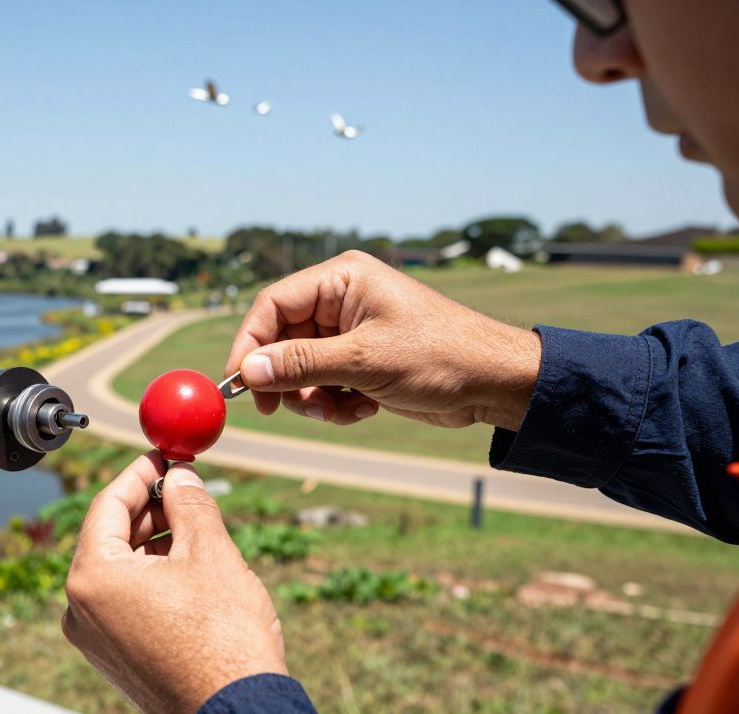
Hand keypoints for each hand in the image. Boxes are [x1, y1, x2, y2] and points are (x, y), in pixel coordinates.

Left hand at [62, 453, 286, 713]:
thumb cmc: (223, 638)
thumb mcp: (210, 552)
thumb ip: (189, 503)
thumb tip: (180, 475)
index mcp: (92, 578)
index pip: (107, 505)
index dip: (139, 473)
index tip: (163, 454)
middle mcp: (80, 610)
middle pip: (110, 538)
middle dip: (151, 509)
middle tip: (185, 485)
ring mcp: (97, 640)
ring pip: (121, 572)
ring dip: (157, 544)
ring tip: (199, 526)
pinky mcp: (118, 660)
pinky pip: (128, 602)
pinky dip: (154, 578)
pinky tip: (192, 569)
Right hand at [226, 250, 541, 430]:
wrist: (496, 383)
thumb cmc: (440, 357)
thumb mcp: (364, 361)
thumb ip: (301, 364)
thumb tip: (247, 371)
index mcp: (341, 280)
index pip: (272, 305)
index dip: (251, 343)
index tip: (242, 383)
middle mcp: (341, 300)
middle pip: (282, 340)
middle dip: (287, 379)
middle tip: (287, 409)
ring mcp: (352, 332)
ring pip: (301, 368)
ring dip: (313, 397)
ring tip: (341, 409)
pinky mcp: (362, 360)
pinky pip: (324, 383)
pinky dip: (335, 403)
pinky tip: (364, 408)